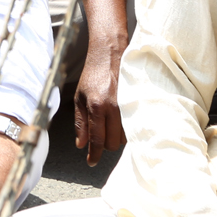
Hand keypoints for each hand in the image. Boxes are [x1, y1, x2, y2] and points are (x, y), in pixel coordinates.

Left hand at [73, 38, 125, 166]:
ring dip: (116, 137)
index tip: (91, 162)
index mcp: (96, 106)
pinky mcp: (137, 102)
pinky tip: (120, 123)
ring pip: (125, 137)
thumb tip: (81, 145)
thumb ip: (80, 123)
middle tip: (99, 138)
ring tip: (109, 126)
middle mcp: (113, 108)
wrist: (110, 54)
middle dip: (105, 146)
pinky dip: (126, 129)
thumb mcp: (79, 98)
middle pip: (113, 143)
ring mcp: (127, 105)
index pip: (97, 139)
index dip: (94, 154)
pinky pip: (134, 126)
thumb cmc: (92, 75)